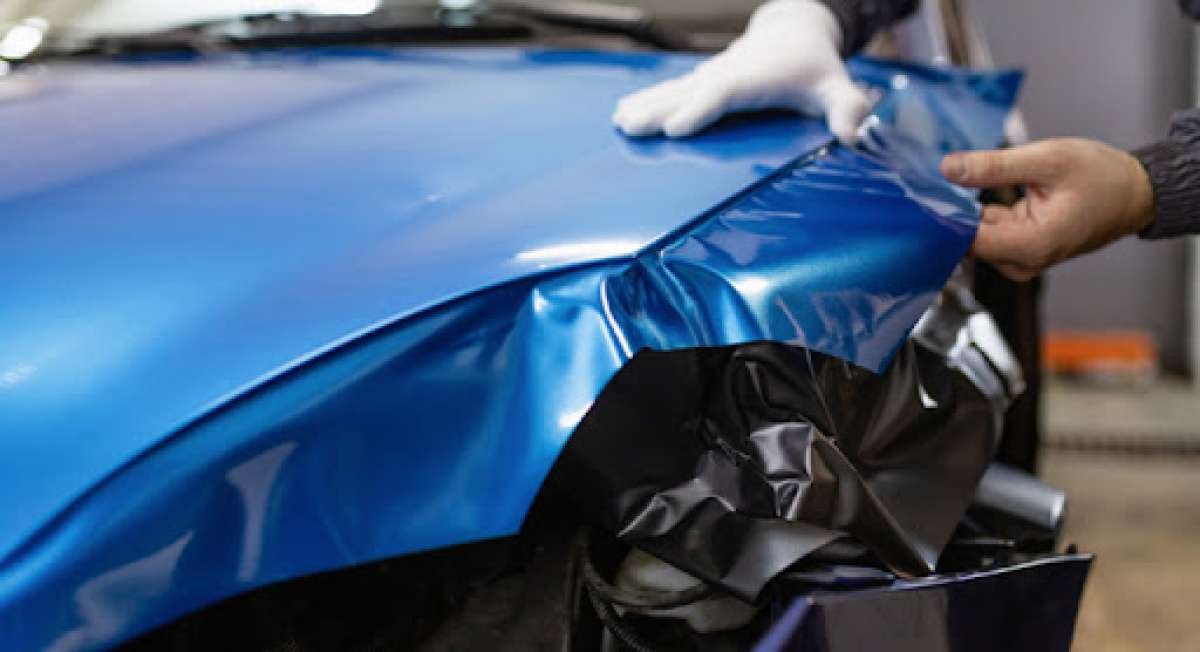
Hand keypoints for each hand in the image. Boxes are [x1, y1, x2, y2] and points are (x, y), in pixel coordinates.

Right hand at [611, 0, 870, 144]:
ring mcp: (711, 75)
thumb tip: (855, 133)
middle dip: (660, 108)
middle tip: (631, 126)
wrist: (794, 31)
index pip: (725, 92)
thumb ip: (847, 108)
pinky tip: (624, 114)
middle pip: (690, 90)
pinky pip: (673, 90)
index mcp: (756, 77)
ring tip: (620, 121)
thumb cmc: (814, 66)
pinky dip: (649, 100)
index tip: (677, 127)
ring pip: (675, 89)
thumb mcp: (836, 85)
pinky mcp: (702, 80)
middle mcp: (728, 73)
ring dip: (647, 104)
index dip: (702, 108)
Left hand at [941, 138, 1155, 280]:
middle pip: (968, 240)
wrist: (1133, 194)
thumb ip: (995, 166)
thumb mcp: (1047, 159)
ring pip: (975, 237)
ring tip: (962, 180)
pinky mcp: (1018, 251)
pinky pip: (987, 233)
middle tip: (937, 178)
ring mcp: (1020, 259)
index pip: (968, 241)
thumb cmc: (1101, 177)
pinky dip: (979, 213)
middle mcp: (1023, 261)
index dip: (944, 216)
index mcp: (1031, 245)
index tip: (923, 194)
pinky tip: (975, 193)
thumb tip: (948, 168)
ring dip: (965, 211)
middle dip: (953, 210)